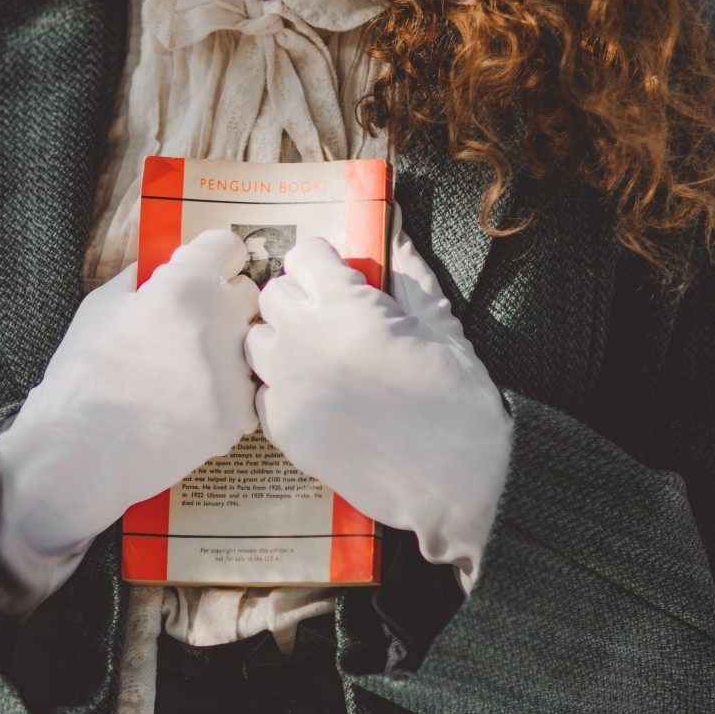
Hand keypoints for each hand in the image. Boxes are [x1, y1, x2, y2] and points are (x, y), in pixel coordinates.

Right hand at [0, 229, 259, 574]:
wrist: (80, 449)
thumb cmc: (83, 376)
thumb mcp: (101, 306)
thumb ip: (140, 278)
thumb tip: (160, 264)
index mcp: (183, 287)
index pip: (226, 247)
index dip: (212, 259)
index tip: (206, 270)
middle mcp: (217, 323)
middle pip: (247, 293)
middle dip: (224, 302)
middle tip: (195, 324)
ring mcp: (231, 372)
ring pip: (251, 344)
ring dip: (228, 351)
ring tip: (189, 373)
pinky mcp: (237, 415)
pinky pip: (249, 391)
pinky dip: (228, 396)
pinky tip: (194, 404)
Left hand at [244, 218, 512, 588]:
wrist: (456, 483)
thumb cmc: (457, 401)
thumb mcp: (440, 326)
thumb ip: (407, 273)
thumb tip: (393, 230)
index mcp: (346, 306)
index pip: (302, 256)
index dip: (323, 263)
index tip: (339, 276)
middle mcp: (305, 340)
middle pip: (272, 294)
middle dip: (298, 297)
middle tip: (329, 315)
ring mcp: (290, 387)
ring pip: (257, 342)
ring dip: (281, 340)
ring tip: (317, 355)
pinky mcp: (286, 430)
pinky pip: (262, 393)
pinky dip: (281, 388)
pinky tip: (316, 395)